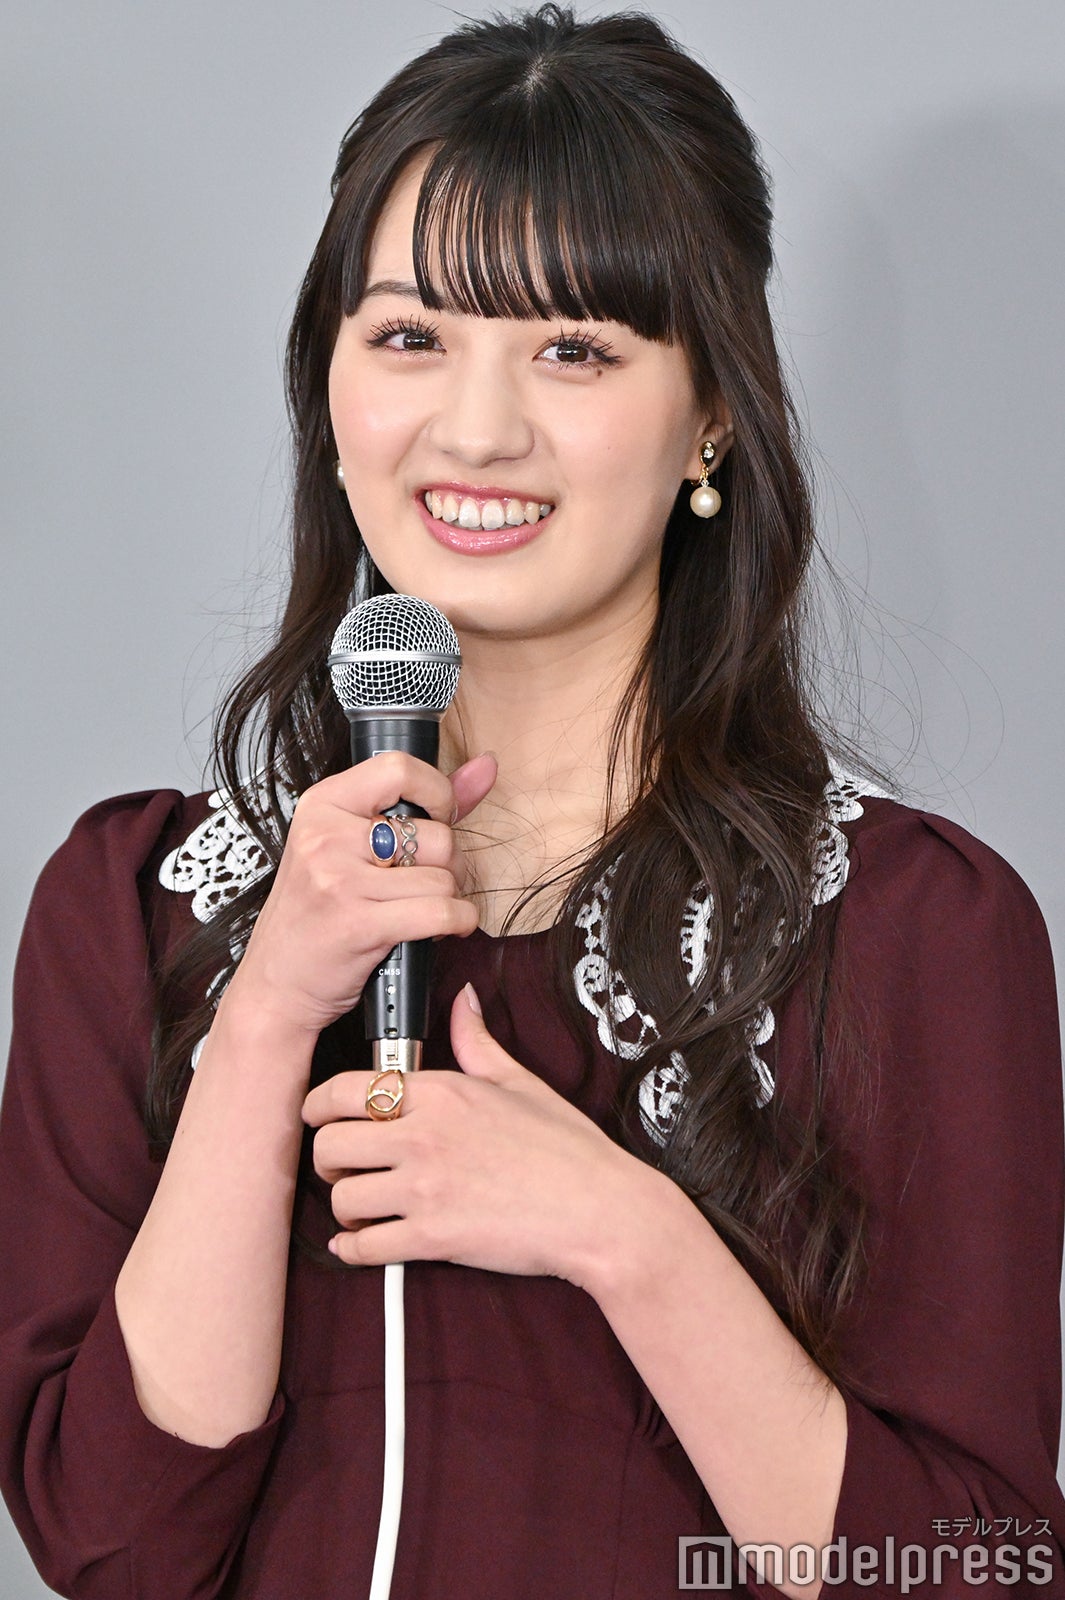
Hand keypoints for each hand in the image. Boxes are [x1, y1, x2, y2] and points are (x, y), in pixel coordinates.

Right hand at [221, 751, 497, 1038]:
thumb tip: (485, 767)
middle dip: (448, 865)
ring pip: (443, 878)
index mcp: (322, 805)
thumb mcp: (350, 845)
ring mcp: (340, 880)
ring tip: (421, 908)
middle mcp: (326, 836)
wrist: (275, 982)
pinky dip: (458, 923)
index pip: (399, 768)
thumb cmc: (315, 912)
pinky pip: (442, 913)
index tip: (439, 816)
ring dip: (448, 899)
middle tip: (424, 882)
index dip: (438, 792)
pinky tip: (443, 927)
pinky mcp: (359, 924)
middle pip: (436, 835)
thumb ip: (422, 803)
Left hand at [301, 983, 649, 1291]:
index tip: (316, 1115)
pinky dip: (354, 1250)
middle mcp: (424, 1136)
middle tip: (343, 1166)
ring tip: (362, 1206)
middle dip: (328, 1158)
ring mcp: (425, 1189)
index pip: (344, 1090)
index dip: (317, 1105)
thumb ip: (476, 1041)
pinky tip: (362, 1243)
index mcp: (441, 1093)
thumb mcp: (520, 1082)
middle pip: (328, 1143)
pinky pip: (364, 1248)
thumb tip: (462, 1000)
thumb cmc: (566, 1149)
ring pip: (342, 1198)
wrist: (599, 1211)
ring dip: (345, 1206)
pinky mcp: (433, 1239)